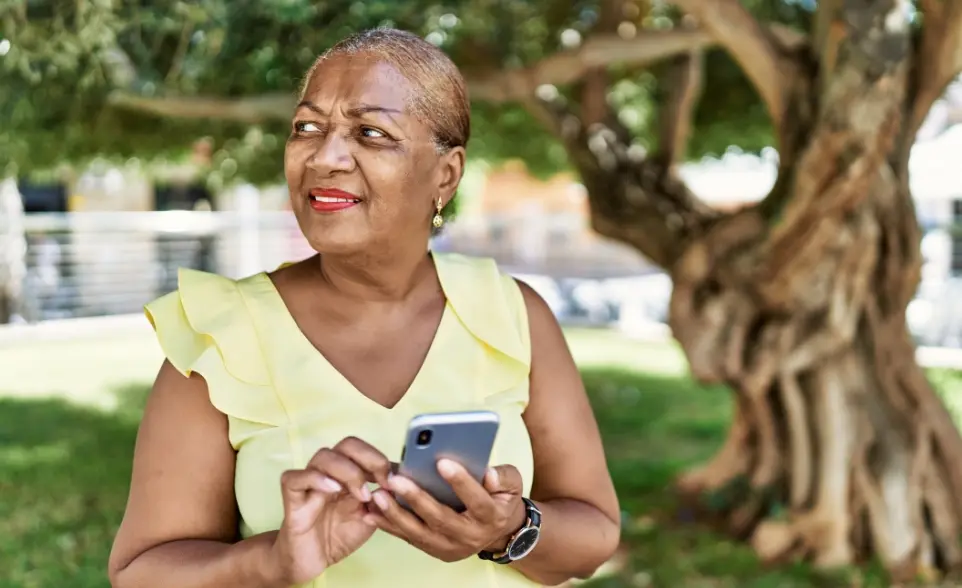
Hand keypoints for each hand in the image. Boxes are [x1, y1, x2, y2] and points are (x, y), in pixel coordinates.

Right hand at [267, 437, 393, 584]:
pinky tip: (333, 489)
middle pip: (346, 445)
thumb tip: (401, 482)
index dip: (381, 459)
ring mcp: (309, 483)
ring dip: (348, 471)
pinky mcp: (292, 498)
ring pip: (323, 456)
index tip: (394, 480)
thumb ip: (384, 499)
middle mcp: (329, 472)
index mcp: (349, 473)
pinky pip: (294, 478)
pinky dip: (315, 478)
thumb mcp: (371, 517)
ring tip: (362, 495)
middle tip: (381, 481)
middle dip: (369, 458)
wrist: (313, 560)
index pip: (364, 449)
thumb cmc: (340, 535)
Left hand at [366, 459, 526, 562]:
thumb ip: (502, 476)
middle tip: (395, 479)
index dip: (461, 482)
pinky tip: (371, 512)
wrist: (499, 531)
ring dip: (396, 514)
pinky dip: (389, 525)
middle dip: (416, 498)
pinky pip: (409, 538)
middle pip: (441, 518)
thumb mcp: (512, 483)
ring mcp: (450, 547)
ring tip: (378, 495)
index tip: (442, 461)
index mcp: (491, 517)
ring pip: (420, 532)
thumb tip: (488, 473)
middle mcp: (470, 536)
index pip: (476, 500)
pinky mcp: (434, 549)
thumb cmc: (501, 499)